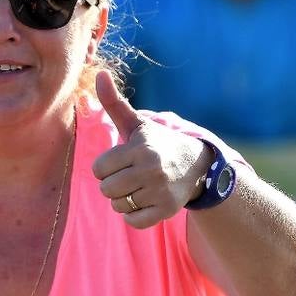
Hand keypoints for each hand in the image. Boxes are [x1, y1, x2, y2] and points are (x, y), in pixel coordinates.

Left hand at [92, 71, 210, 229]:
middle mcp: (151, 170)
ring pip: (119, 206)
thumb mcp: (137, 123)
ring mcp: (160, 192)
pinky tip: (144, 201)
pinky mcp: (167, 210)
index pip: (98, 169)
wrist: (197, 164)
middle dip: (113, 184)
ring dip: (124, 200)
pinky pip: (133, 222)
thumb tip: (98, 73)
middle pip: (106, 189)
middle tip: (130, 176)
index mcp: (140, 148)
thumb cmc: (158, 142)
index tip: (121, 161)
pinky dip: (134, 215)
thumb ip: (114, 102)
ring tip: (139, 188)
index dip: (105, 166)